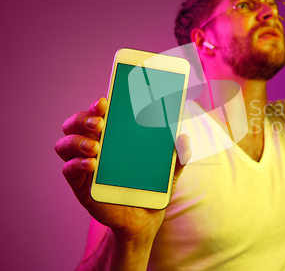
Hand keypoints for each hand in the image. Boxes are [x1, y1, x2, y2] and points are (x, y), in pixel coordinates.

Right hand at [54, 98, 190, 244]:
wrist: (145, 219)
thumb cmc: (153, 186)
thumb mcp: (170, 170)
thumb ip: (179, 154)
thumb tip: (183, 138)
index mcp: (115, 135)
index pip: (99, 113)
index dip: (98, 105)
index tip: (105, 102)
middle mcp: (95, 145)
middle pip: (76, 123)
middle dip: (83, 118)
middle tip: (99, 123)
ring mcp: (85, 164)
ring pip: (65, 144)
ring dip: (77, 141)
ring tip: (95, 147)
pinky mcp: (81, 184)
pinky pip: (69, 169)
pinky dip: (76, 164)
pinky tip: (92, 165)